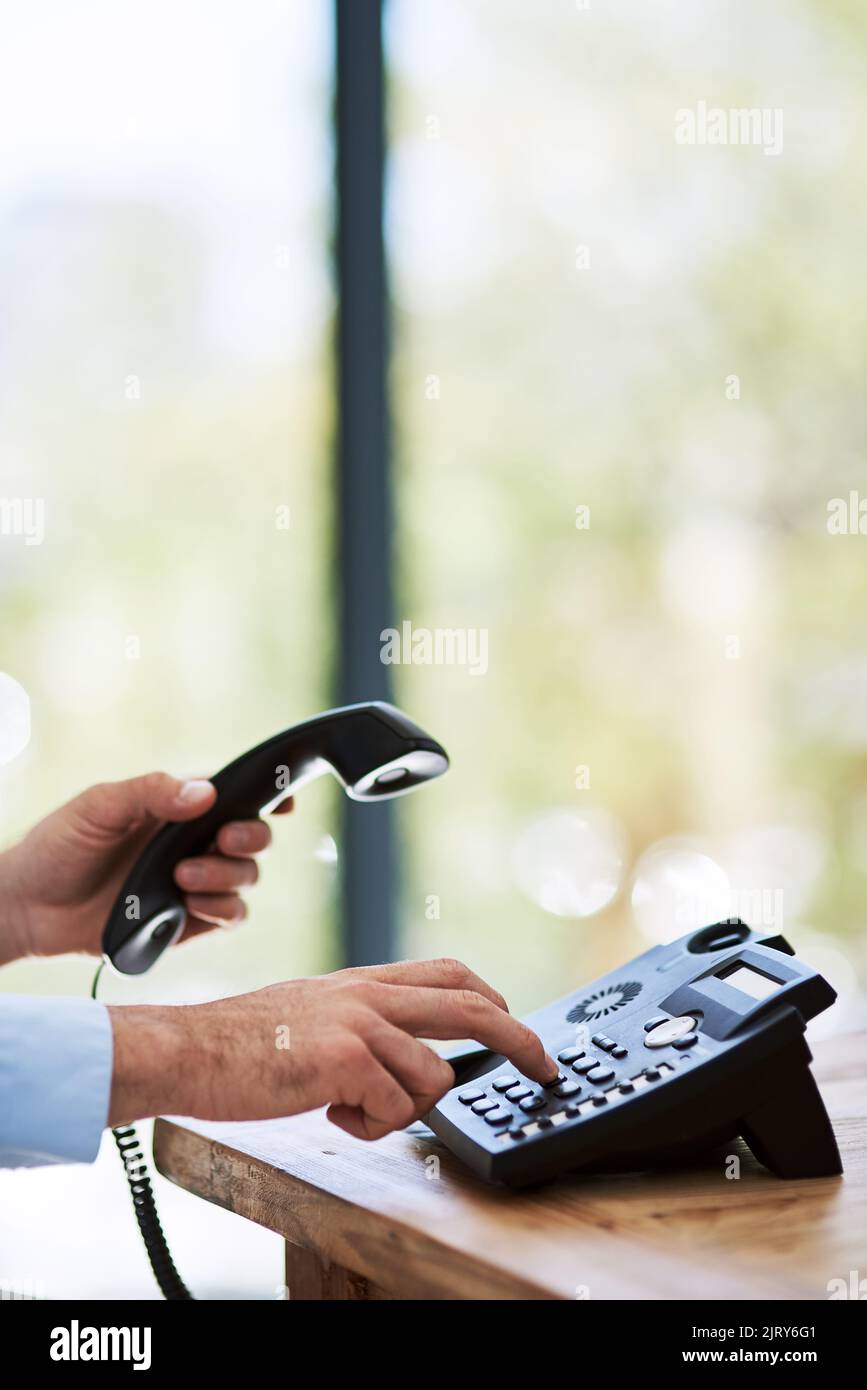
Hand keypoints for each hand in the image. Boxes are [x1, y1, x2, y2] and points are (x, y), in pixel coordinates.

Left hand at [0, 772, 290, 963]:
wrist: (31, 906)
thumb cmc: (61, 845)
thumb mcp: (100, 806)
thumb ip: (151, 792)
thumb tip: (207, 793)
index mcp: (179, 806)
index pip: (237, 794)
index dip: (269, 794)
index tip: (282, 799)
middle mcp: (194, 842)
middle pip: (254, 836)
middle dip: (251, 836)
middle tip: (223, 839)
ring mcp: (194, 882)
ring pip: (246, 877)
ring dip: (226, 874)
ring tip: (182, 876)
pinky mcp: (188, 922)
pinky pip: (230, 915)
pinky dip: (222, 908)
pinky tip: (192, 902)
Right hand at [108, 958, 558, 1138]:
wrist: (189, 1049)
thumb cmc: (240, 1042)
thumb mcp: (312, 1010)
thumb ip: (358, 1020)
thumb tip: (400, 1050)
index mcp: (362, 981)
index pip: (447, 973)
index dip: (490, 995)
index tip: (514, 1020)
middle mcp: (368, 994)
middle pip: (470, 1006)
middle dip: (518, 1038)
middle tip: (544, 1066)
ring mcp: (359, 1024)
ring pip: (433, 1077)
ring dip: (402, 1109)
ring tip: (349, 1107)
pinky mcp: (345, 1060)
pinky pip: (392, 1109)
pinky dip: (366, 1126)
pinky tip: (328, 1113)